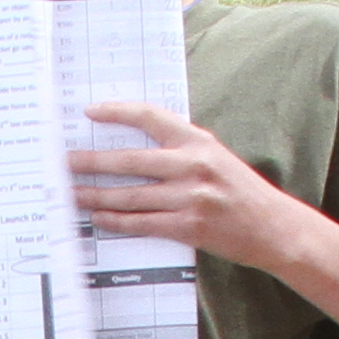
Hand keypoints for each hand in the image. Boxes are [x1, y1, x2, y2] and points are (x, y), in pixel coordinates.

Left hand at [60, 100, 295, 265]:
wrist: (274, 228)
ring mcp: (190, 198)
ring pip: (130, 196)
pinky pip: (142, 223)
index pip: (150, 117)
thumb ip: (182, 150)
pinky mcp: (189, 227)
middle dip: (91, 162)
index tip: (90, 111)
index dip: (117, 112)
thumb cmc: (241, 192)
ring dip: (96, 196)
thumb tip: (134, 148)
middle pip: (129, 161)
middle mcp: (193, 166)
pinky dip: (117, 222)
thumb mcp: (217, 157)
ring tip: (71, 193)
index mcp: (199, 142)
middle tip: (63, 161)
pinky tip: (99, 218)